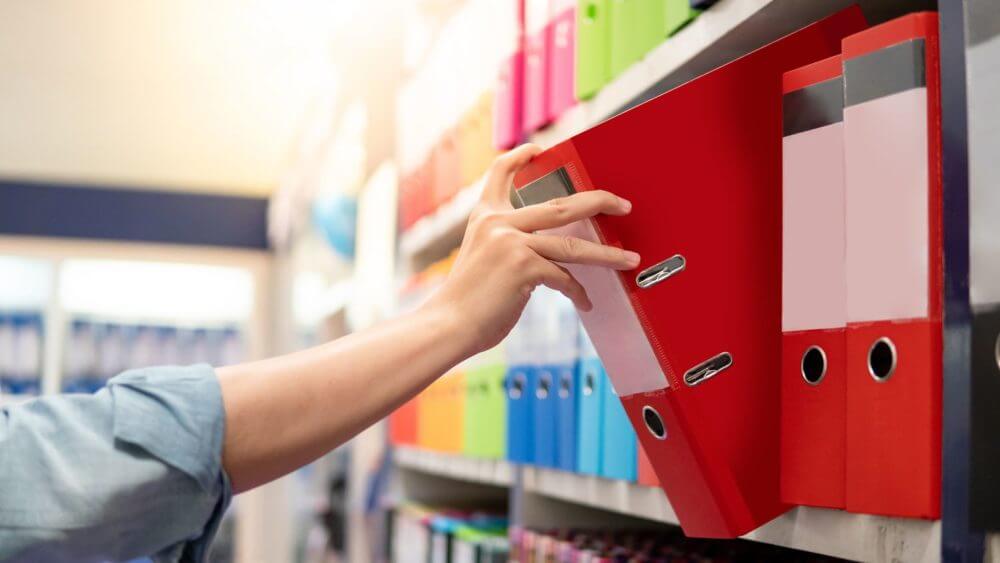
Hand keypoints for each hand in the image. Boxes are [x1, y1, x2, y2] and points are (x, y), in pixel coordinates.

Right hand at [425, 144, 639, 354]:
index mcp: (486, 217)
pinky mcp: (523, 266)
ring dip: (607, 254)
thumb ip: (508, 246)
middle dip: (599, 202)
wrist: (448, 323)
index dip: (518, 157)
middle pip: (561, 205)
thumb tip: (547, 254)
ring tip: (628, 259)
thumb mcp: (482, 259)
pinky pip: (564, 278)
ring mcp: (512, 242)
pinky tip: (585, 303)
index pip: (499, 173)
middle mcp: (499, 222)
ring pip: (573, 245)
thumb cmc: (466, 302)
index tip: (536, 149)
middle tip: (622, 204)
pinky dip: (577, 293)